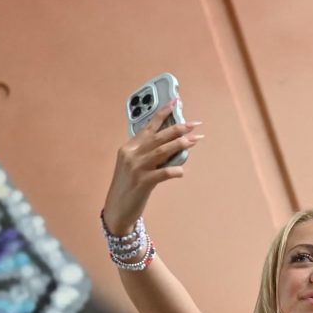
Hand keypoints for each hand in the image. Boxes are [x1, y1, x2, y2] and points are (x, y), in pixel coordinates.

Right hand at [102, 101, 202, 232]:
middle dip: (178, 128)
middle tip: (194, 124)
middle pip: (158, 137)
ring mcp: (136, 168)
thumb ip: (148, 153)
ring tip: (195, 140)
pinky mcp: (142, 182)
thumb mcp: (133, 165)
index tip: (176, 102)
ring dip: (180, 144)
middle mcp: (131, 155)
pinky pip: (163, 173)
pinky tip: (182, 171)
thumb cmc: (128, 187)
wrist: (116, 210)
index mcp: (129, 148)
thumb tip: (173, 143)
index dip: (163, 113)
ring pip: (162, 151)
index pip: (148, 126)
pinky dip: (175, 170)